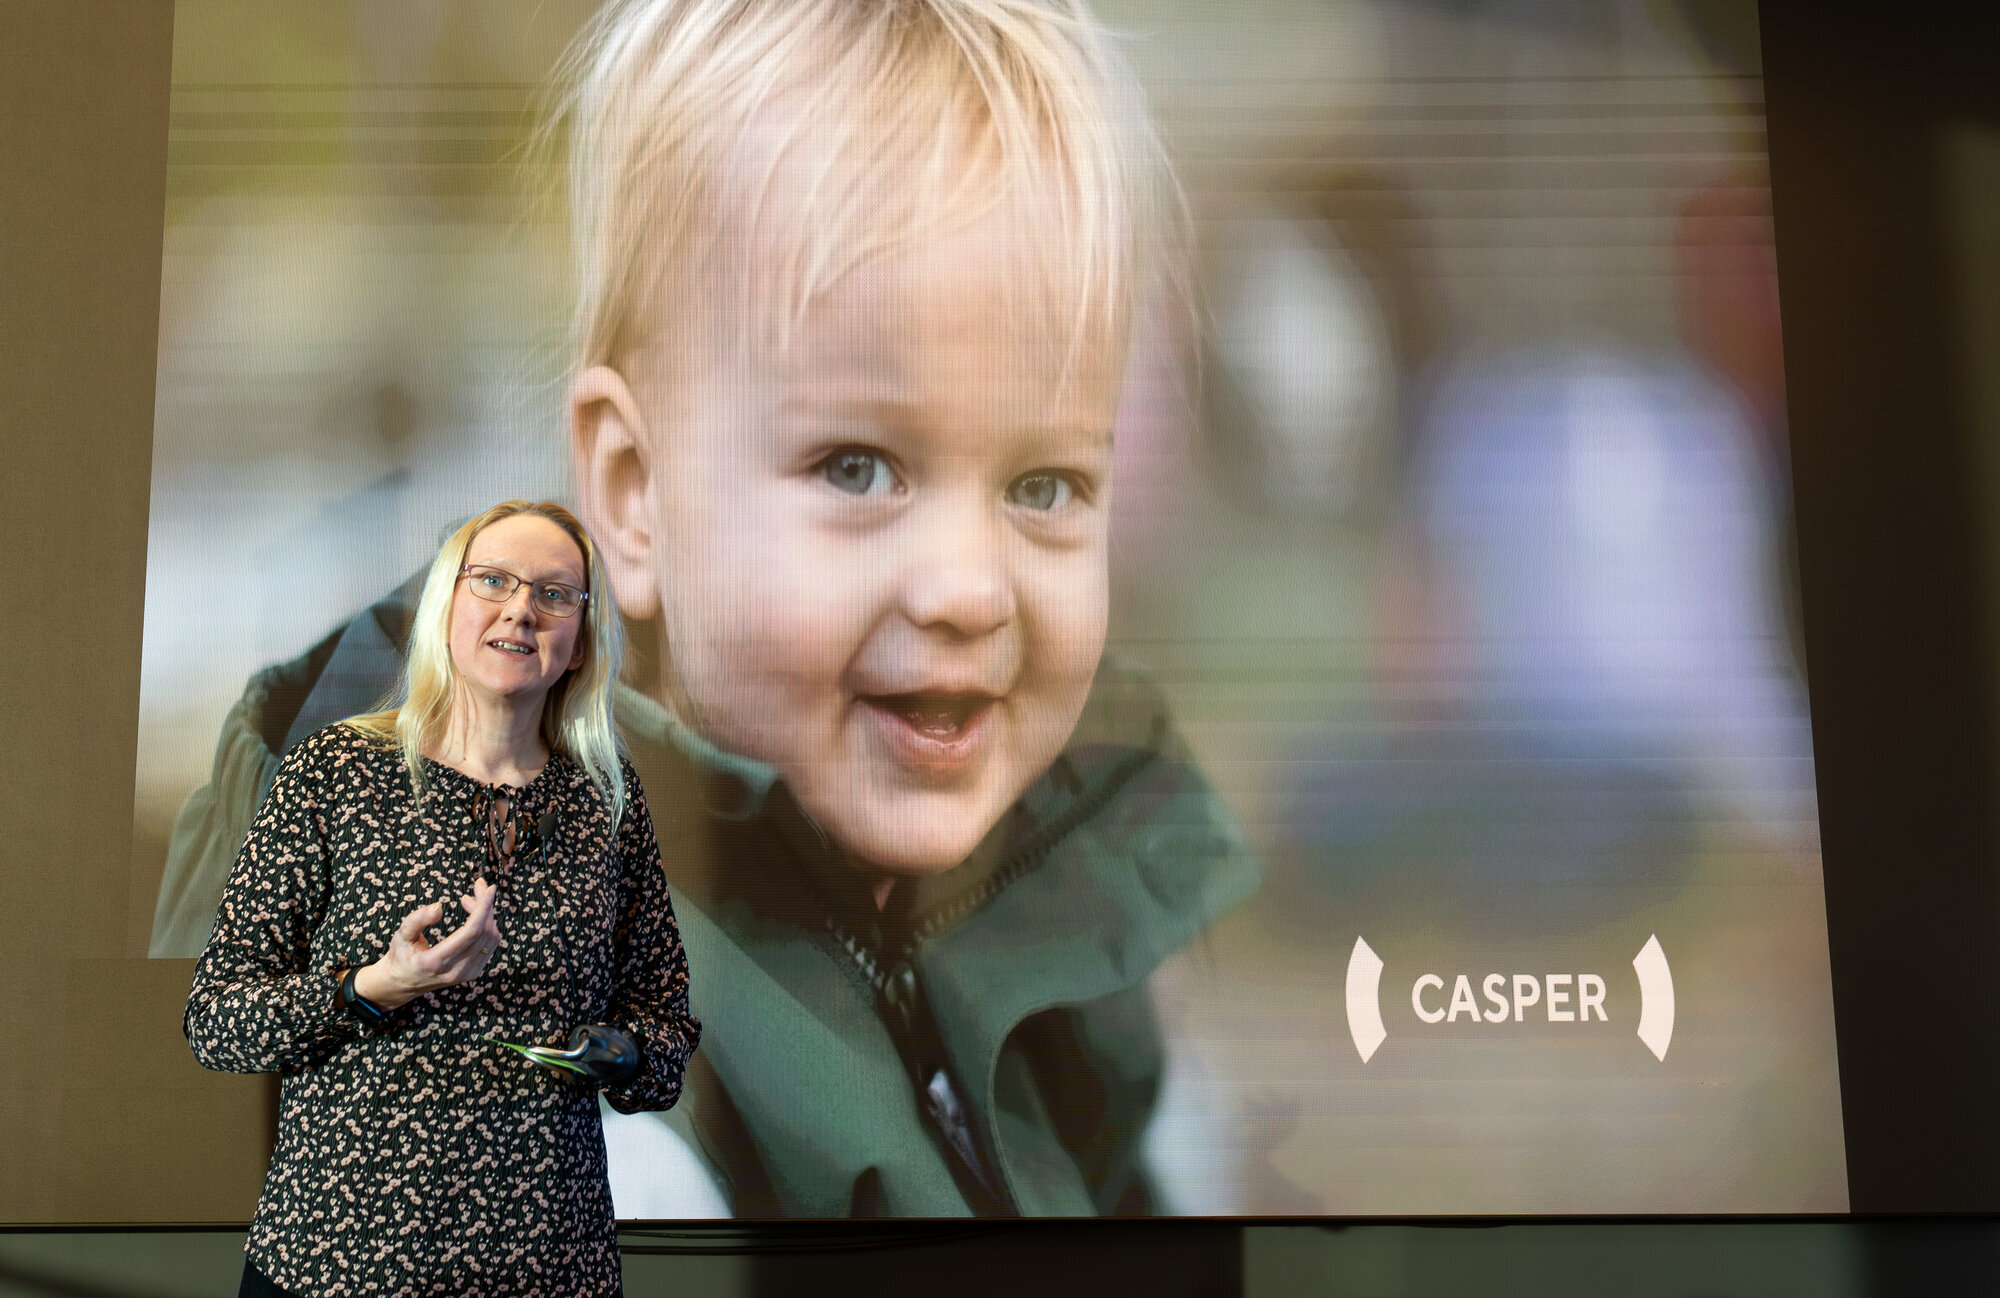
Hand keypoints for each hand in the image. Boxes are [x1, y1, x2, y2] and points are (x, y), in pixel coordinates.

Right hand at [352, 878, 503, 1009]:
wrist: (403, 983)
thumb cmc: (401, 955)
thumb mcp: (400, 936)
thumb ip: (416, 920)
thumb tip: (439, 907)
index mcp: (437, 961)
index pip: (472, 932)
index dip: (484, 908)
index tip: (490, 888)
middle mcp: (456, 970)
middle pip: (484, 932)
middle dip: (485, 905)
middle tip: (477, 886)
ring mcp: (468, 974)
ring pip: (491, 939)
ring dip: (487, 914)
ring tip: (470, 899)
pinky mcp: (474, 972)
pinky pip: (490, 946)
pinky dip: (488, 926)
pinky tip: (475, 915)